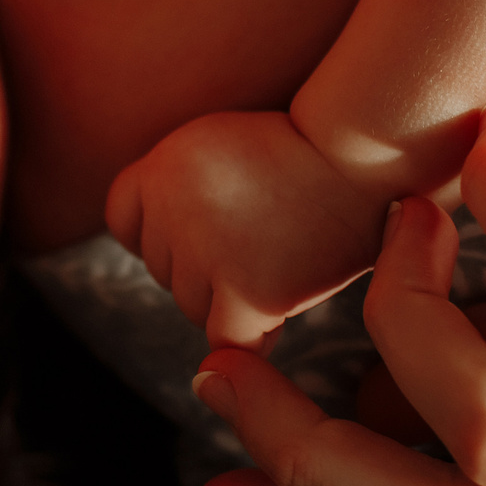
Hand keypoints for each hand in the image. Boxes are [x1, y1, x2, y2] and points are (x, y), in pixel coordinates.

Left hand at [106, 109, 392, 349]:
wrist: (362, 153)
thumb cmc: (302, 149)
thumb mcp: (213, 142)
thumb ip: (175, 187)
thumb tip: (151, 248)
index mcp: (159, 166)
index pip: (124, 219)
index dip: (159, 230)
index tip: (201, 231)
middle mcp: (170, 209)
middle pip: (161, 268)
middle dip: (200, 264)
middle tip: (259, 242)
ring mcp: (206, 254)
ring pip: (191, 306)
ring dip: (226, 300)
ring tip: (277, 265)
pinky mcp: (246, 293)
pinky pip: (227, 343)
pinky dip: (248, 340)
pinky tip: (273, 322)